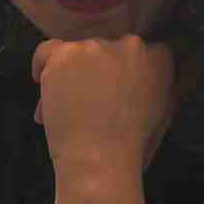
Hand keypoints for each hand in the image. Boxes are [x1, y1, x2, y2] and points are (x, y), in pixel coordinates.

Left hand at [30, 36, 177, 180]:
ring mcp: (96, 46)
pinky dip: (42, 65)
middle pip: (106, 48)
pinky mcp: (65, 53)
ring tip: (64, 105)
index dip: (123, 69)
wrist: (99, 159)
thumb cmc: (131, 148)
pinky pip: (47, 50)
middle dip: (96, 72)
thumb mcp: (162, 113)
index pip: (141, 50)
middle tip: (87, 102)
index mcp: (159, 58)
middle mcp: (131, 44)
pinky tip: (42, 81)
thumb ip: (155, 84)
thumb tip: (140, 72)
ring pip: (77, 51)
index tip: (115, 88)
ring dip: (70, 74)